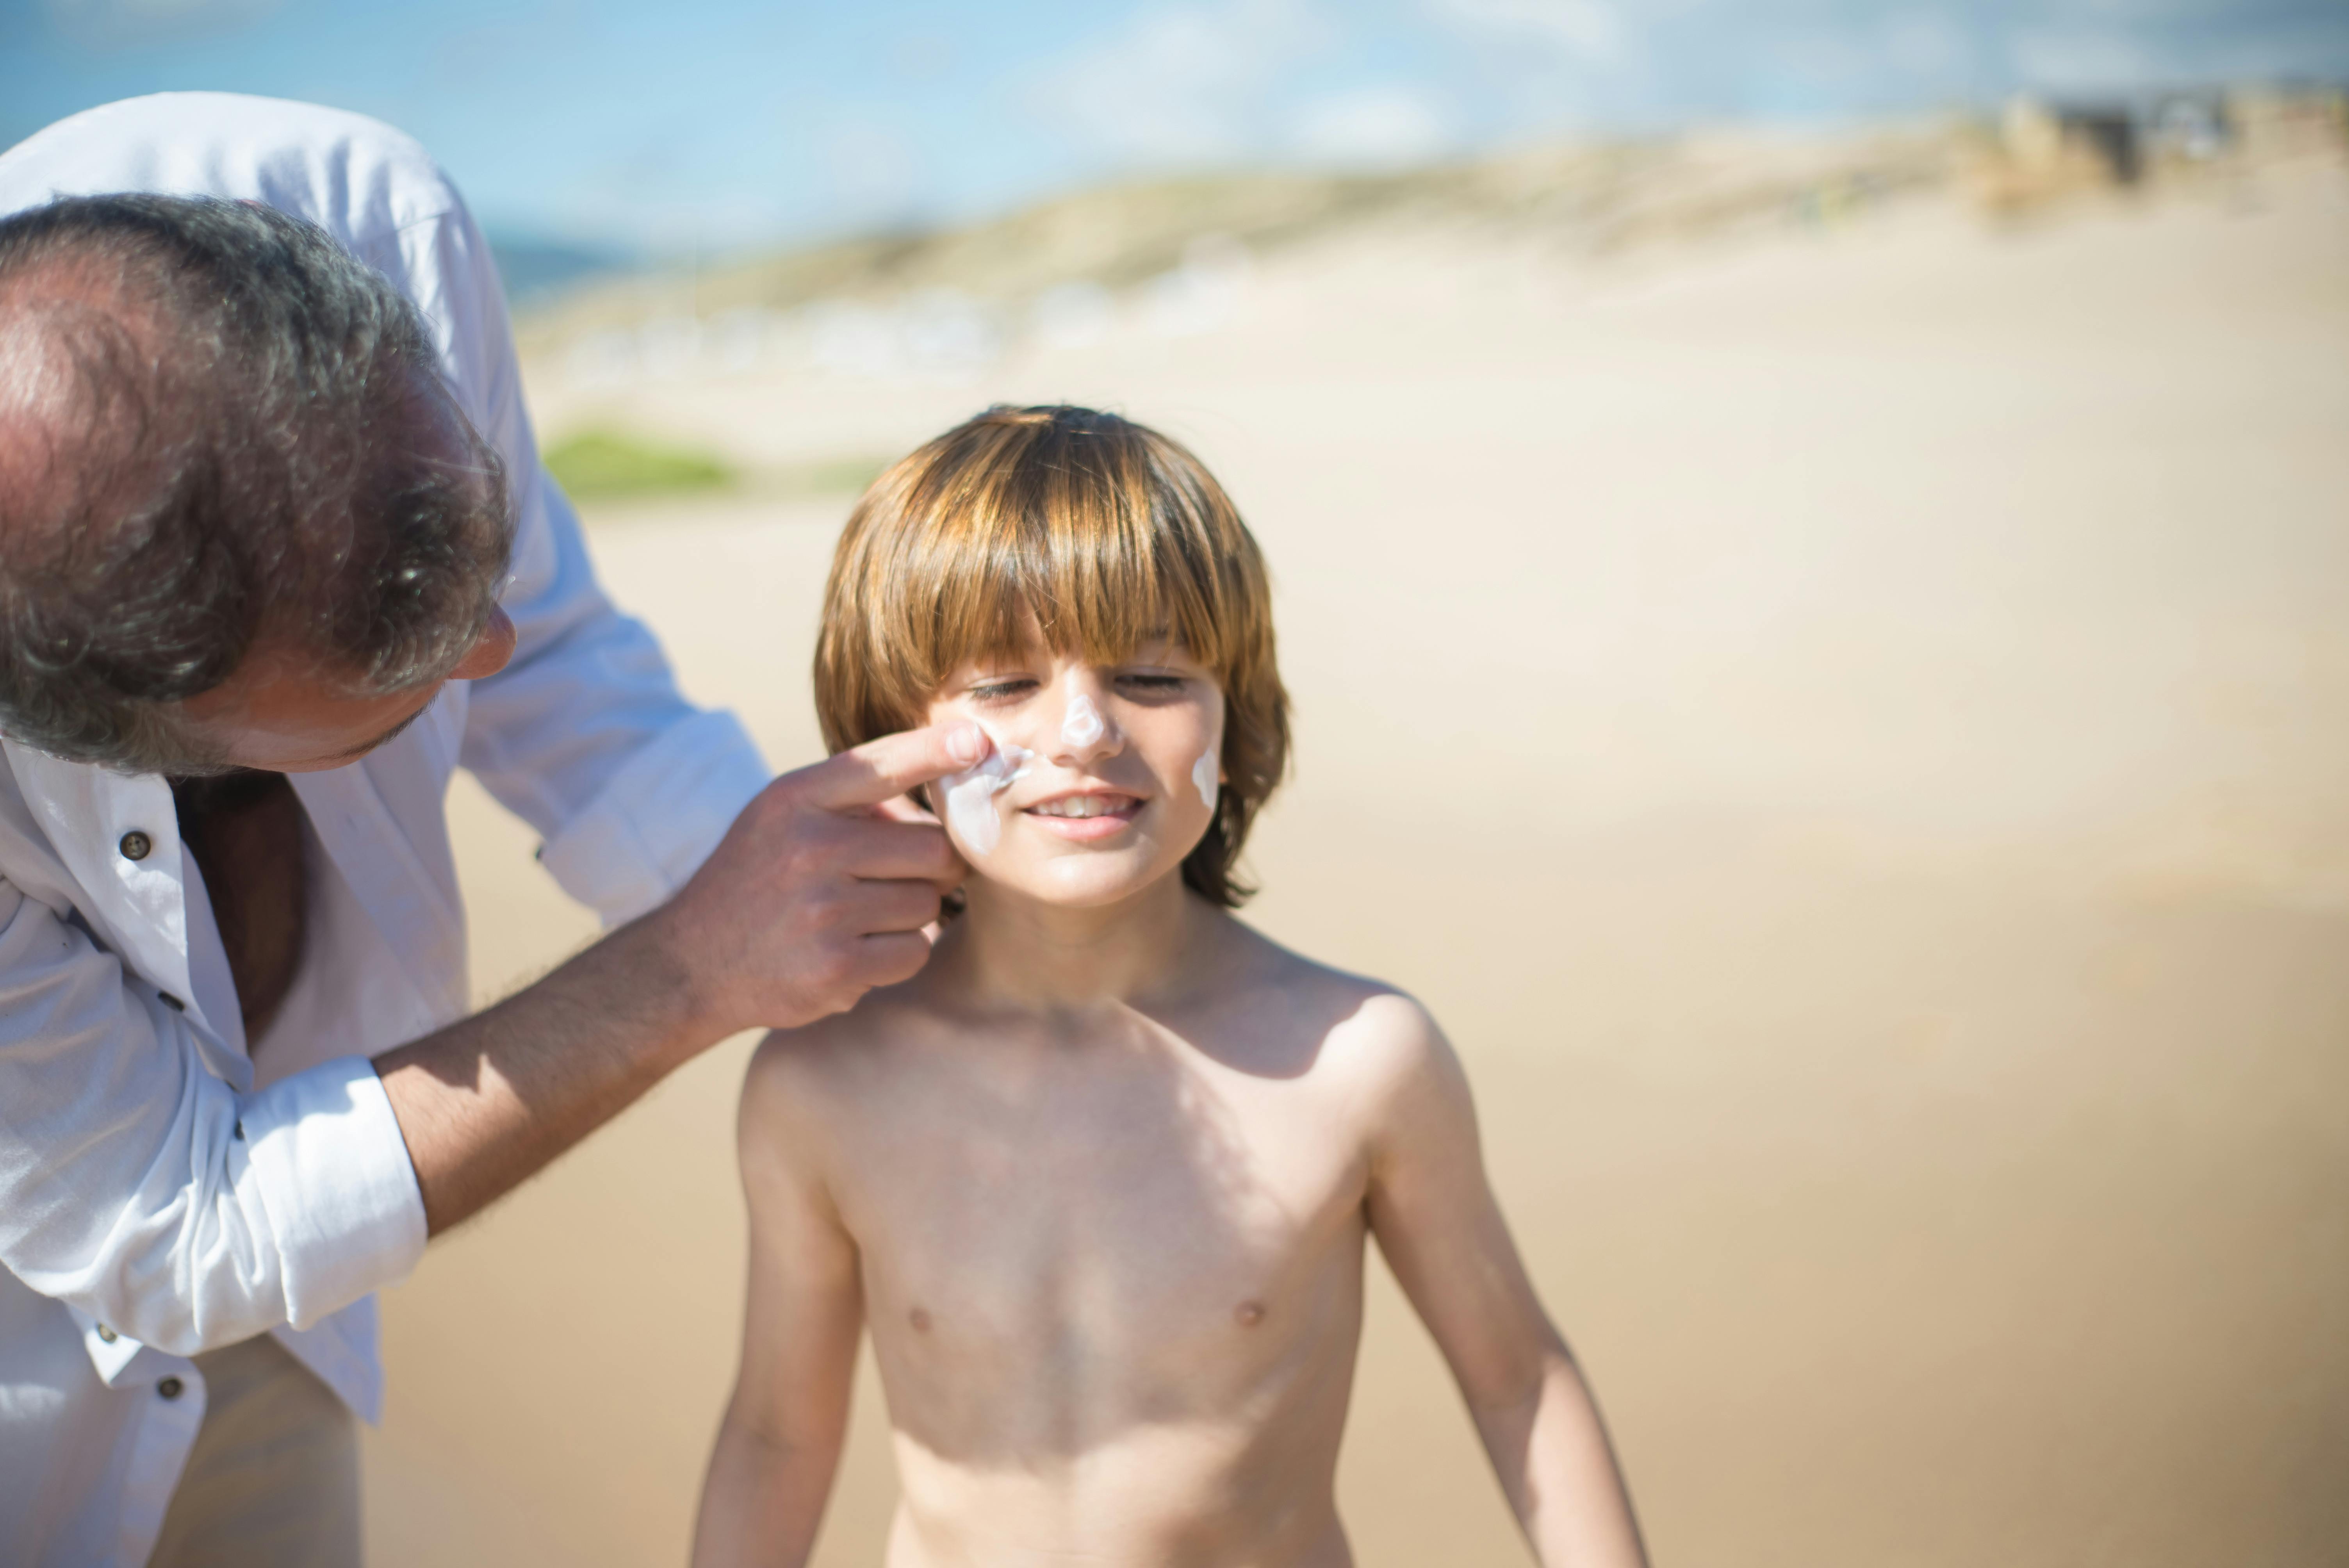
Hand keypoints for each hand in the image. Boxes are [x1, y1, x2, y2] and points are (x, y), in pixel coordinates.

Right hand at [650, 720, 982, 1034]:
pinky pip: (914, 952)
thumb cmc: (759, 877)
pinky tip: (856, 950)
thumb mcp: (785, 815)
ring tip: (861, 915)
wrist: (692, 963)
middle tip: (907, 874)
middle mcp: (809, 849)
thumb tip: (947, 782)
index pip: (883, 764)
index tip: (976, 741)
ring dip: (910, 912)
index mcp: (797, 800)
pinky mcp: (835, 969)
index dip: (937, 750)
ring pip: (928, 903)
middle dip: (933, 864)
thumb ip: (855, 796)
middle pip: (933, 848)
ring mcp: (823, 912)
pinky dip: (898, 954)